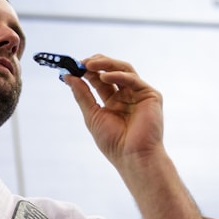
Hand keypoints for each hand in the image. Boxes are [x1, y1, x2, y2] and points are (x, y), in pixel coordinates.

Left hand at [63, 54, 164, 169]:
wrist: (132, 156)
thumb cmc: (113, 142)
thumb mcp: (92, 115)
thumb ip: (82, 94)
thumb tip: (68, 76)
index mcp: (114, 102)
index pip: (99, 80)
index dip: (87, 72)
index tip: (72, 66)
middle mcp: (127, 96)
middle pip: (112, 71)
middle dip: (97, 64)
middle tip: (82, 62)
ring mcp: (139, 94)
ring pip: (123, 69)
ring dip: (106, 64)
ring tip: (89, 64)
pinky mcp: (150, 95)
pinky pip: (133, 79)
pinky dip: (118, 75)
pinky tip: (104, 77)